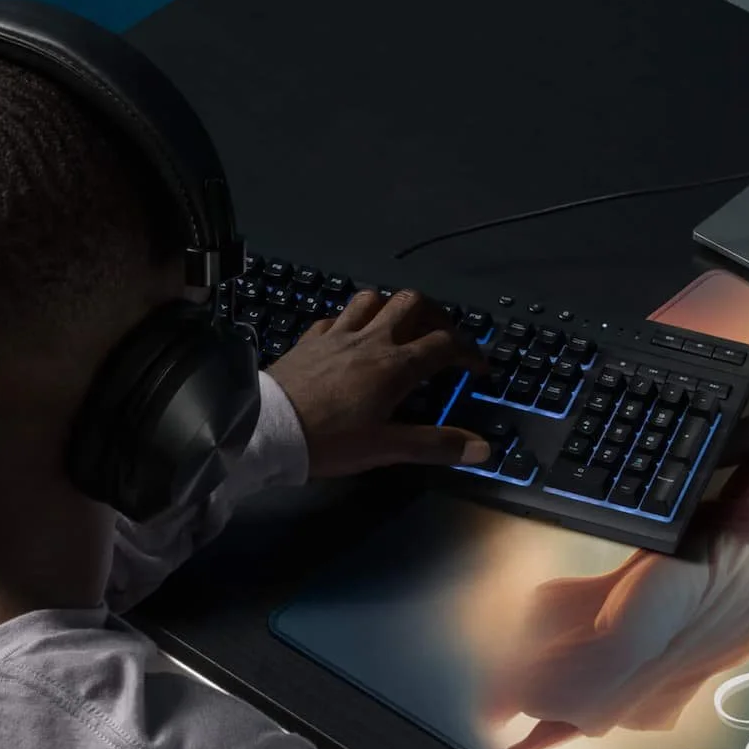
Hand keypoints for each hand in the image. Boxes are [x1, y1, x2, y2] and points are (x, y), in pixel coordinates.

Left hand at [267, 288, 489, 478]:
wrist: (265, 428)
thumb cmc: (329, 440)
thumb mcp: (386, 448)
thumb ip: (435, 445)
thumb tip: (483, 448)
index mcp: (395, 365)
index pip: (445, 344)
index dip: (469, 352)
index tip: (478, 369)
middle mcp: (371, 339)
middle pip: (413, 303)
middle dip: (437, 315)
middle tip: (442, 338)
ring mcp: (337, 334)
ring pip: (374, 300)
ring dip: (393, 308)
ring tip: (399, 329)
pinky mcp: (310, 338)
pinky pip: (336, 317)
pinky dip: (352, 322)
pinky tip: (351, 338)